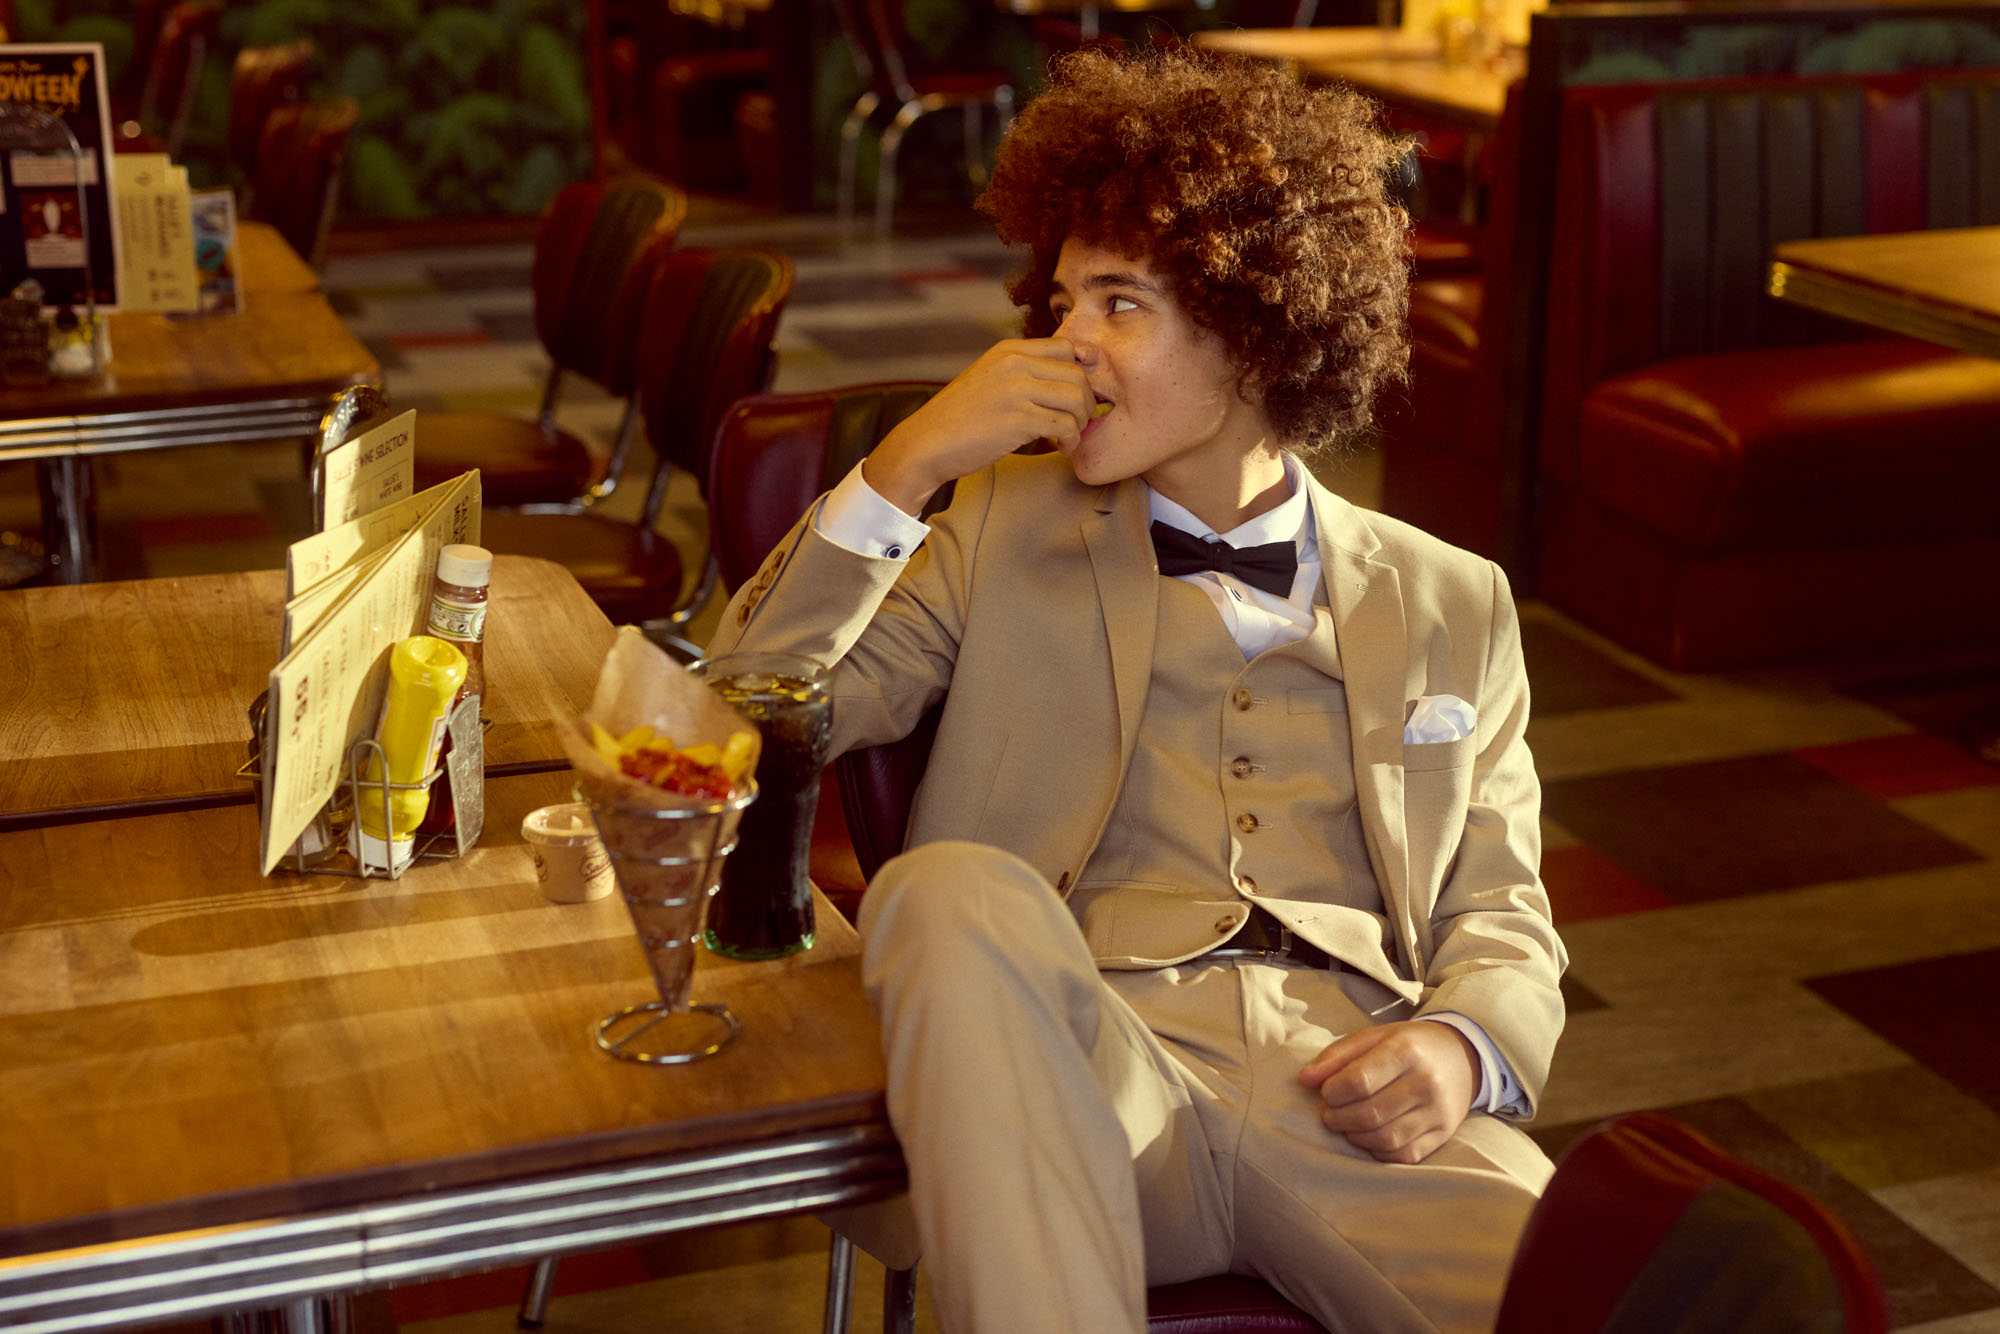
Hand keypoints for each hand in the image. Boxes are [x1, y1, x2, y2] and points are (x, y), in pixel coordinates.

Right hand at [864, 338, 1091, 513]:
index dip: (1082, 372)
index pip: (1065, 348)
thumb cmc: (959, 419)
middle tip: (1077, 422)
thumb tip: (1067, 377)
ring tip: (1068, 437)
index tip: (1078, 396)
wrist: (925, 443)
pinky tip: (1060, 448)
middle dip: (1086, 403)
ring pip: (1076, 400)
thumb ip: (1022, 374)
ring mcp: (1016, 390)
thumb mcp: (989, 380)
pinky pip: (1065, 426)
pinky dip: (1070, 441)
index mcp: (1008, 350)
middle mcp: (1014, 363)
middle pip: (1077, 375)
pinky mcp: (1018, 419)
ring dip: (1080, 423)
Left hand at [1296, 1021, 1479, 1163]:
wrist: (1462, 1056)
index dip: (1332, 1092)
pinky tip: (1370, 1136)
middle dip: (1338, 1118)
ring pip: (1384, 1138)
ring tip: (1347, 1123)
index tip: (1326, 1092)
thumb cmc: (1408, 1045)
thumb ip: (1336, 1056)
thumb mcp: (1373, 1037)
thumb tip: (1304, 1080)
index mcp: (1406, 1051)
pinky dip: (1378, 1150)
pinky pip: (1403, 1155)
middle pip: (1369, 1114)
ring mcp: (1438, 1111)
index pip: (1359, 1081)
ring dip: (1355, 1136)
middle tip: (1330, 1112)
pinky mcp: (1443, 1134)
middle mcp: (1426, 1082)